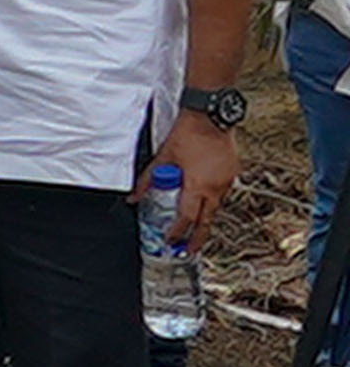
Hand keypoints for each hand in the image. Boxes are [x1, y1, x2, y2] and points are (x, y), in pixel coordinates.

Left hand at [157, 113, 238, 250]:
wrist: (210, 116)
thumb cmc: (187, 134)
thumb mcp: (162, 158)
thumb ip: (148, 180)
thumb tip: (134, 197)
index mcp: (198, 186)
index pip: (187, 217)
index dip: (178, 232)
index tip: (172, 242)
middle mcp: (216, 187)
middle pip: (206, 220)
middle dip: (197, 237)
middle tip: (189, 250)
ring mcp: (227, 180)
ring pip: (215, 207)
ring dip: (204, 217)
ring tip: (194, 229)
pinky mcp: (232, 173)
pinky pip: (221, 193)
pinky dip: (210, 200)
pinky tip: (202, 202)